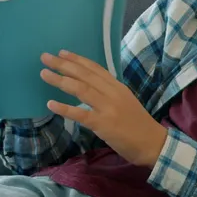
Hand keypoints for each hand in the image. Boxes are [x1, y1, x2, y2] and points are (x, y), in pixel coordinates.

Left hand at [40, 50, 168, 167]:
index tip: (62, 53)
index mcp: (118, 87)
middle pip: (85, 75)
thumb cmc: (137, 124)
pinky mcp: (103, 124)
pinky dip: (65, 108)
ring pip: (81, 90)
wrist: (152, 143)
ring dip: (61, 80)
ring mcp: (108, 108)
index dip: (77, 60)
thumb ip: (108, 93)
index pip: (95, 69)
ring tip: (44, 74)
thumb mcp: (125, 101)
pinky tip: (50, 104)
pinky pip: (80, 114)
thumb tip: (88, 87)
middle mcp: (113, 93)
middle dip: (63, 65)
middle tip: (45, 57)